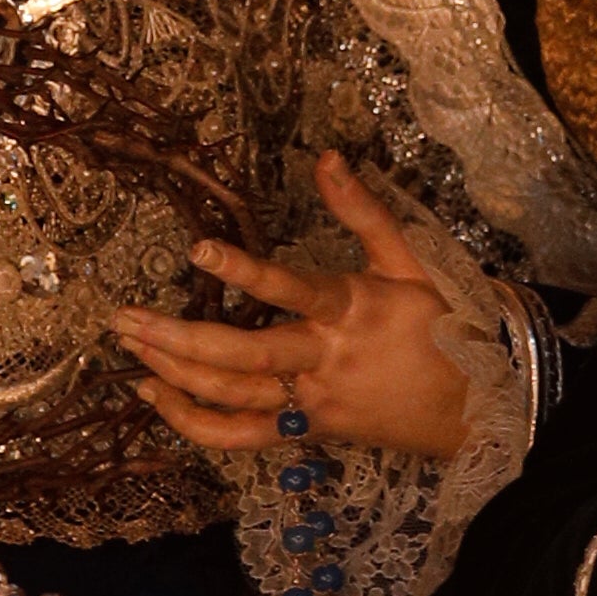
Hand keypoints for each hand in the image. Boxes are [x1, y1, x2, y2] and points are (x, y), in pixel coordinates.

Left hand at [116, 153, 473, 465]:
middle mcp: (324, 359)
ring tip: (129, 346)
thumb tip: (327, 157)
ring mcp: (311, 400)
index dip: (244, 270)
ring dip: (174, 373)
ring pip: (233, 396)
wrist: (473, 408)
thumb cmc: (441, 326)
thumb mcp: (410, 261)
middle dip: (177, 338)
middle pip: (243, 356)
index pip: (290, 289)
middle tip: (124, 318)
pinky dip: (195, 424)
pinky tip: (157, 397)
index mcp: (351, 309)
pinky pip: (241, 438)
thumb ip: (363, 210)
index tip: (197, 248)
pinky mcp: (306, 432)